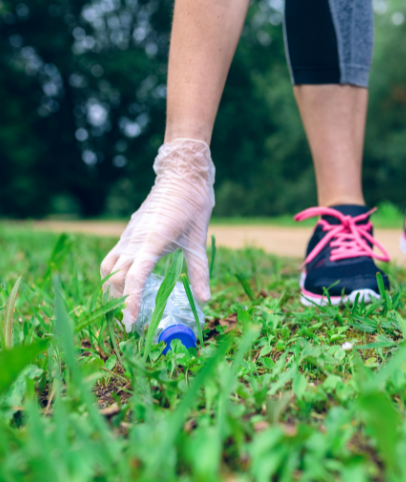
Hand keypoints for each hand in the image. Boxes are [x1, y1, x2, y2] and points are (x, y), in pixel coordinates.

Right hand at [100, 138, 214, 330]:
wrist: (182, 175)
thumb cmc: (193, 204)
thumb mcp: (198, 239)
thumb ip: (199, 271)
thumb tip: (205, 299)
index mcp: (152, 241)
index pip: (134, 278)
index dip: (130, 302)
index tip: (131, 322)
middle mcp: (134, 240)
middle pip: (115, 277)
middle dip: (119, 301)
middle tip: (130, 322)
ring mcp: (128, 235)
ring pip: (108, 267)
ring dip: (112, 288)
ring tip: (125, 305)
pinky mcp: (129, 232)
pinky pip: (113, 257)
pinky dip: (114, 274)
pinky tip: (128, 282)